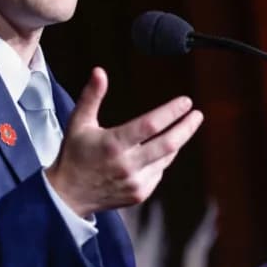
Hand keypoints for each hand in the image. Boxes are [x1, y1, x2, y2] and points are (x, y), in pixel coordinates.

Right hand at [46, 67, 202, 216]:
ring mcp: (135, 182)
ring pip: (166, 158)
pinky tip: (160, 150)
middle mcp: (127, 165)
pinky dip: (162, 159)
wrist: (68, 195)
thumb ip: (91, 96)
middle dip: (186, 127)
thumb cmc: (74, 154)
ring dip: (177, 141)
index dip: (171, 112)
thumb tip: (99, 71)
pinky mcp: (139, 194)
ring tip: (183, 127)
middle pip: (168, 144)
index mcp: (113, 144)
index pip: (150, 125)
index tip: (186, 101)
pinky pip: (159, 172)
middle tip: (197, 114)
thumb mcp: (79, 122)